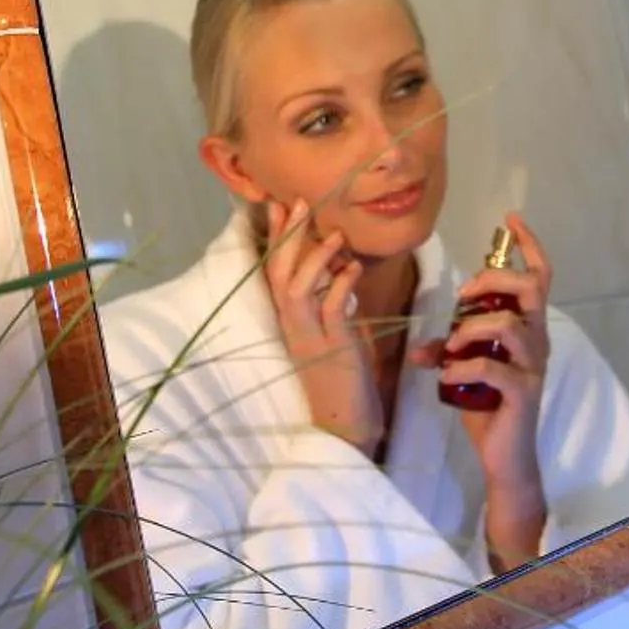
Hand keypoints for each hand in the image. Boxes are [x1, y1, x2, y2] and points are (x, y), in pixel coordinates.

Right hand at [261, 199, 382, 456]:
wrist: (346, 427)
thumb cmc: (344, 382)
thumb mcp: (338, 336)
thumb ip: (336, 307)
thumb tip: (343, 277)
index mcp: (291, 322)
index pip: (275, 272)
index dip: (275, 238)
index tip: (276, 204)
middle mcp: (293, 327)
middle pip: (279, 273)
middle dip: (287, 236)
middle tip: (297, 201)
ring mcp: (310, 338)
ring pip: (298, 288)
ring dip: (314, 258)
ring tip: (333, 234)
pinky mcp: (333, 349)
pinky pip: (331, 310)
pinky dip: (340, 285)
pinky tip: (353, 269)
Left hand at [413, 211, 551, 567]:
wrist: (504, 459)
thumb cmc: (489, 410)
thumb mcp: (465, 372)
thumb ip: (448, 351)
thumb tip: (420, 344)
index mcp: (527, 330)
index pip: (539, 277)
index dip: (528, 245)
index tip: (511, 219)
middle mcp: (537, 342)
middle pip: (532, 289)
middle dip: (493, 281)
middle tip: (465, 294)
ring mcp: (532, 367)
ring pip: (510, 326)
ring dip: (472, 328)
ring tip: (450, 346)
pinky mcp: (522, 393)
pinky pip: (494, 367)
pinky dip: (464, 366)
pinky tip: (447, 374)